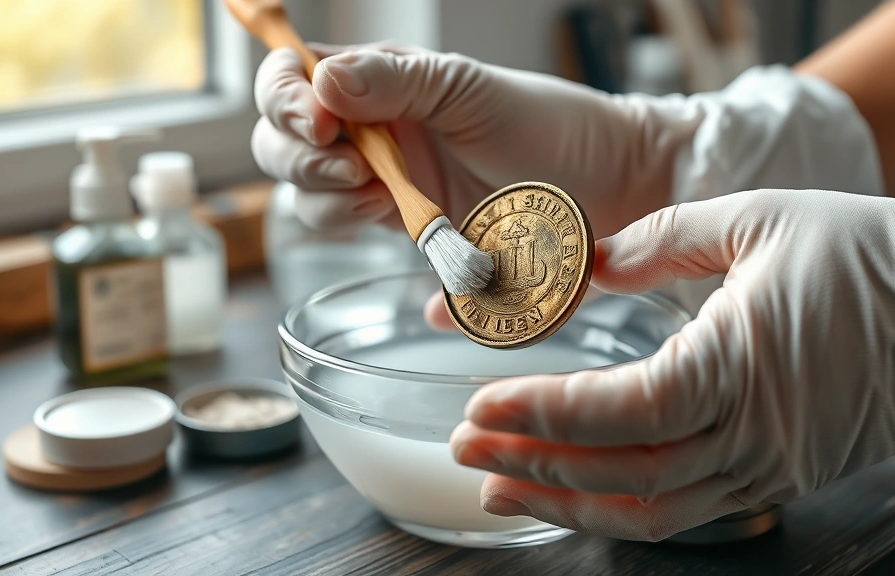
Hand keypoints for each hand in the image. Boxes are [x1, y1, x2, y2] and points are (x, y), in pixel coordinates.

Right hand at [251, 43, 685, 235]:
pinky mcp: (416, 231)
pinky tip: (414, 243)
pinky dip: (373, 244)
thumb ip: (394, 82)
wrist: (610, 186)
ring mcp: (393, 184)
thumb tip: (320, 81)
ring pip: (313, 201)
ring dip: (332, 205)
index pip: (291, 80)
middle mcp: (376, 132)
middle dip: (302, 161)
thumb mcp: (468, 89)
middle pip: (284, 147)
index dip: (284, 100)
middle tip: (358, 174)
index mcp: (380, 82)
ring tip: (389, 200)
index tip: (319, 124)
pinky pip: (368, 242)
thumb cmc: (549, 122)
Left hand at [449, 189, 894, 540]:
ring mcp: (764, 468)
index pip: (622, 412)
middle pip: (619, 474)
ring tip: (501, 484)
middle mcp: (747, 435)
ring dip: (566, 502)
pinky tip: (576, 494)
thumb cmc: (867, 257)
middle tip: (466, 446)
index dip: (545, 413)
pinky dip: (620, 509)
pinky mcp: (775, 478)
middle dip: (532, 462)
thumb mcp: (758, 218)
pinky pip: (685, 512)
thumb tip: (594, 259)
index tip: (485, 403)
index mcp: (737, 365)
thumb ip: (662, 237)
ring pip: (648, 512)